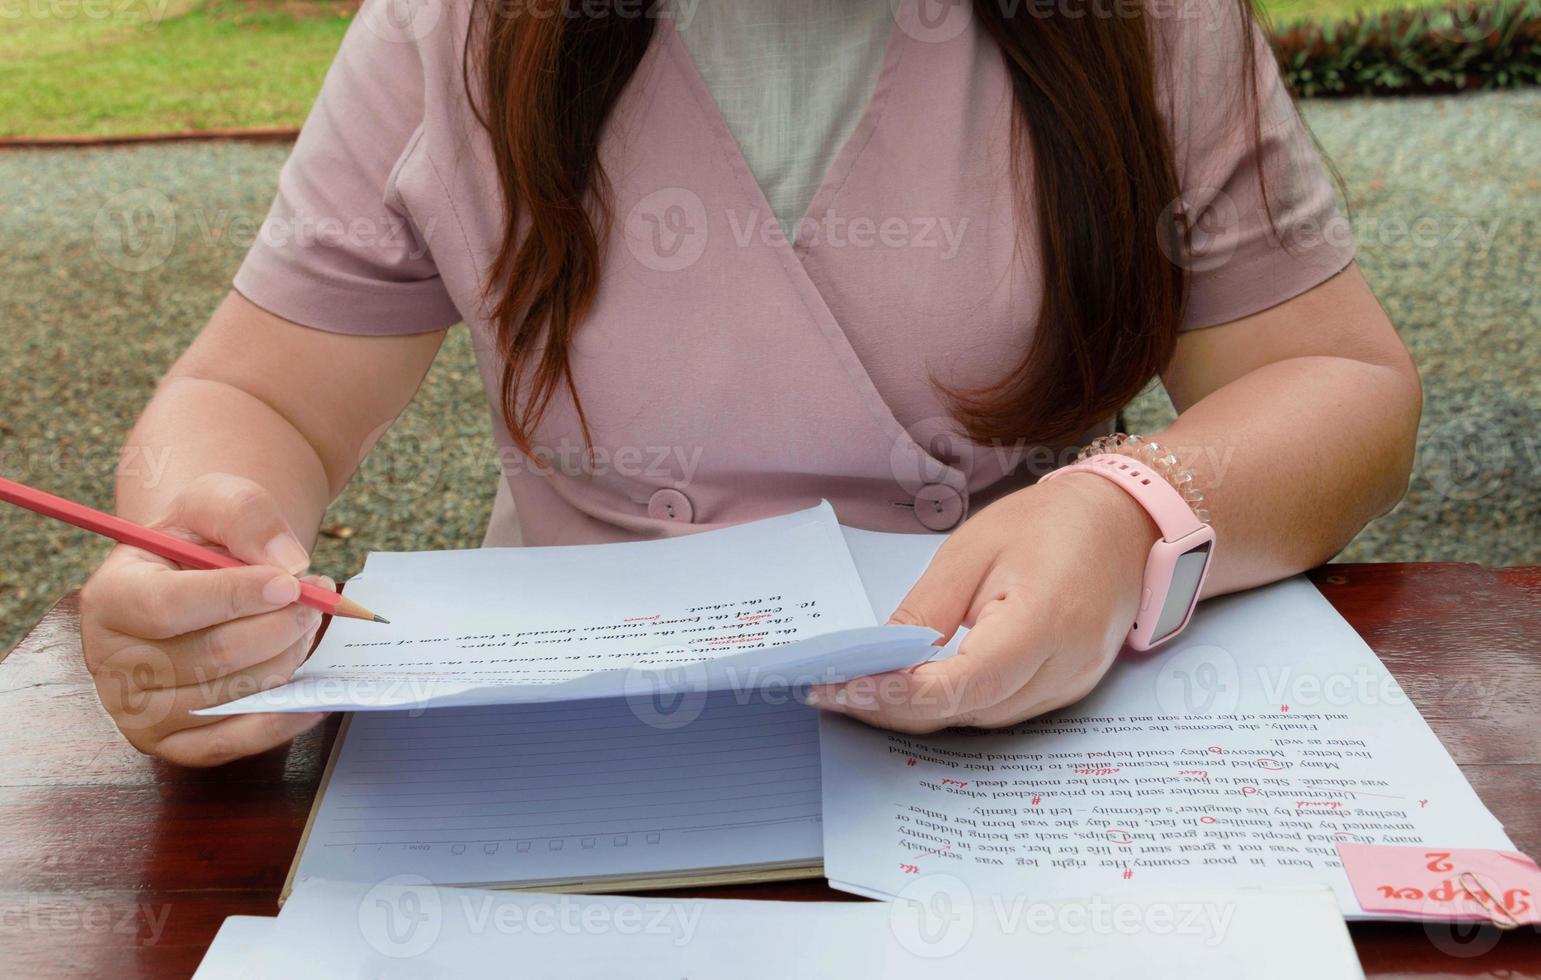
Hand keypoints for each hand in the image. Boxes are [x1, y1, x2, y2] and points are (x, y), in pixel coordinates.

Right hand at [79, 473, 328, 765]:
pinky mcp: (176, 745)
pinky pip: (241, 741)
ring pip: (237, 694)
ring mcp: (140, 713)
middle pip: (212, 656)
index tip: (292, 582)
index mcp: (110, 599)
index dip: (236, 596)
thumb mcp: (214, 502)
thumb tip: (289, 564)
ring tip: (305, 624)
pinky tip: (315, 686)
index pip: (167, 607)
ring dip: (290, 657)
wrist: (194, 582)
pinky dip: (288, 714)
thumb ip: (246, 515)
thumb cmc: (201, 542)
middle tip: (317, 598)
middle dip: (281, 625)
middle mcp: (112, 664)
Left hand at [809, 473, 1159, 732]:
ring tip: (856, 689)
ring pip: (977, 719)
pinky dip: (950, 703)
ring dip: (916, 711)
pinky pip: (997, 709)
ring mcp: (1069, 686)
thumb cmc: (1050, 526)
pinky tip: (910, 688)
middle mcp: (1063, 669)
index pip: (958, 685)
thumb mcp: (972, 550)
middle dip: (891, 707)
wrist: (1125, 526)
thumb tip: (877, 659)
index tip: (837, 688)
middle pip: (963, 711)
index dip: (893, 694)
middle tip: (826, 692)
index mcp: (1043, 624)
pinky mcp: (1064, 690)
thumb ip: (924, 612)